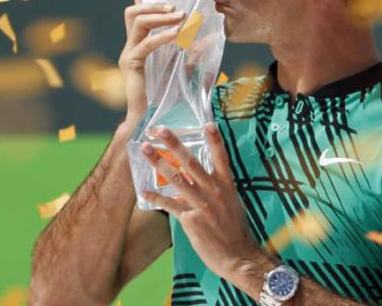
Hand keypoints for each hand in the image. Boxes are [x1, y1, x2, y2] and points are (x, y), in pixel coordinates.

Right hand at [119, 0, 185, 123]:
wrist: (148, 120)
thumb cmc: (164, 97)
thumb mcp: (182, 69)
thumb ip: (191, 52)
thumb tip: (207, 37)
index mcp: (138, 45)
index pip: (135, 16)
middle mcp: (130, 47)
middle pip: (132, 12)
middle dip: (153, 4)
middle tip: (176, 7)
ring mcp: (129, 55)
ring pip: (137, 22)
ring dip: (160, 16)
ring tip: (179, 16)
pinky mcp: (131, 65)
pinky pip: (146, 44)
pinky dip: (163, 36)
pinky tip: (178, 35)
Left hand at [140, 123, 256, 283]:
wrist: (238, 257)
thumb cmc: (236, 231)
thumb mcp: (233, 203)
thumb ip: (218, 188)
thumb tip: (204, 179)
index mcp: (226, 185)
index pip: (221, 157)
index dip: (214, 140)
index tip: (206, 124)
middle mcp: (214, 191)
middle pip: (191, 161)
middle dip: (173, 143)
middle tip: (159, 129)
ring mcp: (201, 204)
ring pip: (176, 177)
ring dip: (158, 162)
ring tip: (145, 149)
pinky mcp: (190, 219)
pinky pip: (169, 204)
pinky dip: (155, 197)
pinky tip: (143, 193)